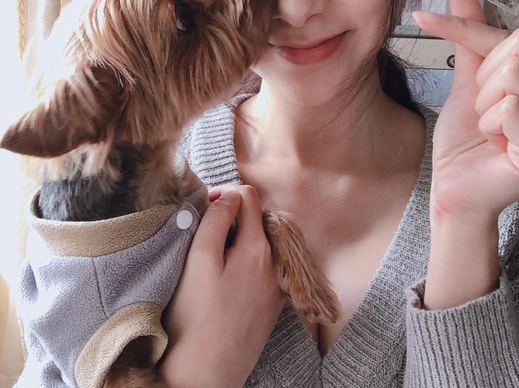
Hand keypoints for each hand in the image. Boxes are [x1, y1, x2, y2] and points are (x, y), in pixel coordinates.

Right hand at [159, 185, 285, 387]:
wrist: (206, 375)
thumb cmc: (196, 317)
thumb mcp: (200, 259)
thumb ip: (216, 220)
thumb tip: (228, 196)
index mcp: (259, 247)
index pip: (248, 196)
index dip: (223, 194)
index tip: (203, 208)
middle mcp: (276, 263)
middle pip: (256, 218)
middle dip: (232, 217)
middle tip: (204, 235)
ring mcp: (276, 284)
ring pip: (259, 242)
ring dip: (238, 238)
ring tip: (213, 257)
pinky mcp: (271, 303)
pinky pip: (262, 266)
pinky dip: (246, 260)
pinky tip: (226, 278)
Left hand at [413, 0, 518, 224]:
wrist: (456, 185)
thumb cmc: (466, 138)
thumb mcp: (467, 80)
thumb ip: (469, 35)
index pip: (501, 36)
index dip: (460, 27)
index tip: (422, 16)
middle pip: (507, 57)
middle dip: (481, 88)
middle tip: (485, 112)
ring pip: (507, 80)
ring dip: (485, 109)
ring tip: (492, 128)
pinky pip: (508, 108)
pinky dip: (492, 127)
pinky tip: (499, 144)